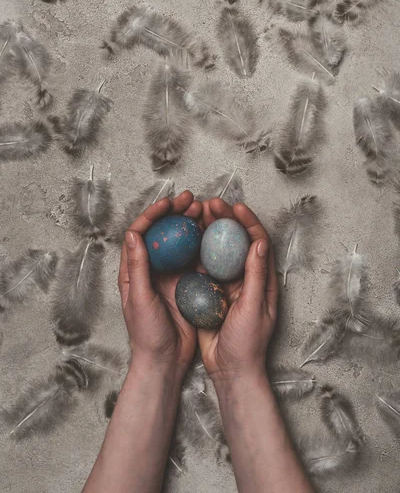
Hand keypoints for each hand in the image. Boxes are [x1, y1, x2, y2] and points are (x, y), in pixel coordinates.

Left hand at [118, 190, 201, 373]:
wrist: (165, 360)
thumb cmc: (147, 333)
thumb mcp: (139, 299)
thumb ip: (137, 267)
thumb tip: (134, 234)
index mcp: (134, 270)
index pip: (141, 233)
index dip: (153, 214)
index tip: (169, 204)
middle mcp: (152, 268)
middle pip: (163, 232)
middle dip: (175, 213)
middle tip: (192, 199)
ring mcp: (170, 275)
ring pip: (181, 241)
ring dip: (191, 224)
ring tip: (205, 210)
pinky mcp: (187, 284)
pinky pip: (196, 258)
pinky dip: (204, 243)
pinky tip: (215, 233)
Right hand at [198, 198, 277, 382]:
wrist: (231, 371)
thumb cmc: (248, 343)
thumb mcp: (254, 308)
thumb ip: (256, 275)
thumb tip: (258, 242)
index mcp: (262, 280)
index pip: (257, 242)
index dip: (248, 222)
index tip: (235, 206)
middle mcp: (245, 278)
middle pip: (235, 241)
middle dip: (225, 220)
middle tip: (210, 204)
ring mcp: (226, 285)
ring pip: (217, 250)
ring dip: (208, 231)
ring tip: (195, 214)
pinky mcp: (209, 293)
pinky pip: (201, 266)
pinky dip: (194, 250)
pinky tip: (183, 239)